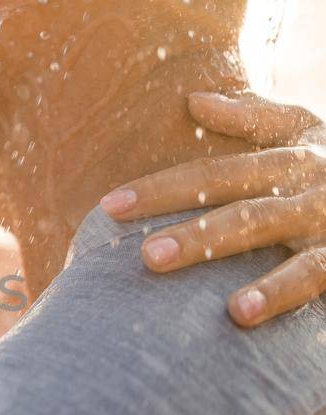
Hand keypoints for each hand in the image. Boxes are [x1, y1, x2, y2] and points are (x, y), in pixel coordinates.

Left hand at [100, 91, 325, 326]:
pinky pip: (312, 276)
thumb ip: (256, 119)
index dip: (162, 186)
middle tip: (134, 249)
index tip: (109, 207)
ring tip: (160, 265)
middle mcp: (308, 180)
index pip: (215, 169)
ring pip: (263, 228)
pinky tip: (237, 314)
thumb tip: (193, 100)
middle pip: (232, 195)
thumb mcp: (312, 133)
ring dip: (212, 246)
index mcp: (292, 152)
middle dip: (180, 219)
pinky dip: (275, 294)